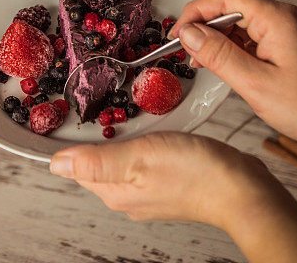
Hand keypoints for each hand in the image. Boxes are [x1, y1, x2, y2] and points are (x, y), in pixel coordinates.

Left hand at [50, 134, 296, 262]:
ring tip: (128, 111)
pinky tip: (152, 124)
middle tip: (102, 102)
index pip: (76, 165)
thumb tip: (55, 165)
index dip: (69, 140)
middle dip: (96, 132)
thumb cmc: (194, 172)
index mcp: (113, 190)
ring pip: (121, 154)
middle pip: (97, 158)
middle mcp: (126, 193)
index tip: (70, 114)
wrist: (241, 188)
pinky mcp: (167, 179)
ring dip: (122, 132)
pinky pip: (144, 154)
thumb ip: (97, 160)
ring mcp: (147, 187)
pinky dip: (143, 136)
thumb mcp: (139, 157)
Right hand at [172, 0, 296, 142]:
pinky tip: (231, 66)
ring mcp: (292, 29)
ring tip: (207, 63)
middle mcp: (286, 17)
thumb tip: (188, 34)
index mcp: (277, 18)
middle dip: (206, 27)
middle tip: (187, 52)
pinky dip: (239, 48)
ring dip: (221, 39)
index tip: (177, 33)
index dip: (195, 12)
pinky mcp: (294, 43)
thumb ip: (218, 55)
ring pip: (245, 23)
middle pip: (233, 8)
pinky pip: (258, 36)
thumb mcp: (256, 85)